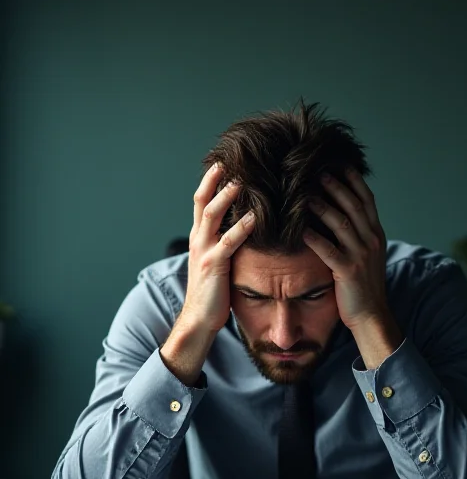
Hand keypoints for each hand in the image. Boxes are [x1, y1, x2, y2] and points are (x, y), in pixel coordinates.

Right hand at [181, 163, 255, 333]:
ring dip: (228, 195)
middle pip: (203, 200)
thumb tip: (245, 225)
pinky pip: (229, 241)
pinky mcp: (214, 265)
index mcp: (199, 237)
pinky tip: (257, 216)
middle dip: (216, 179)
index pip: (201, 201)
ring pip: (212, 215)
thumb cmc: (213, 292)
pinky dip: (243, 226)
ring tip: (244, 179)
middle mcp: (198, 239)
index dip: (210, 180)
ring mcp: (204, 251)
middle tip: (233, 159)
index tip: (223, 161)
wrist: (198, 319)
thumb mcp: (216, 261)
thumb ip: (225, 242)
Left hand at [303, 168, 390, 331]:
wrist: (371, 315)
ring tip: (305, 193)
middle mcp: (371, 240)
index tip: (339, 163)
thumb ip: (357, 234)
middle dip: (336, 186)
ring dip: (323, 206)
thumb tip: (340, 212)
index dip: (353, 180)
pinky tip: (300, 228)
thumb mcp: (366, 255)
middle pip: (353, 205)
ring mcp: (361, 255)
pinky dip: (314, 237)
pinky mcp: (348, 271)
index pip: (366, 200)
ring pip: (342, 223)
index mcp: (376, 234)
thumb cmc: (362, 285)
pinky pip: (329, 250)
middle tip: (318, 171)